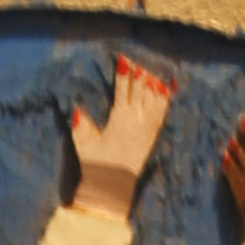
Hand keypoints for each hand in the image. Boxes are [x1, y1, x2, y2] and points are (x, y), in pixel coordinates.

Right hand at [71, 56, 174, 212]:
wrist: (112, 186)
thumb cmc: (96, 164)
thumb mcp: (84, 144)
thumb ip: (81, 126)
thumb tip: (78, 109)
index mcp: (118, 120)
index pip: (121, 91)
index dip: (123, 74)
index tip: (124, 59)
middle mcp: (134, 121)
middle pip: (139, 90)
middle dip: (140, 73)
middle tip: (142, 58)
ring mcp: (146, 127)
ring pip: (152, 99)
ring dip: (153, 83)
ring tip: (152, 68)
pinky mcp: (153, 135)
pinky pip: (161, 112)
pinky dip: (164, 99)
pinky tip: (166, 87)